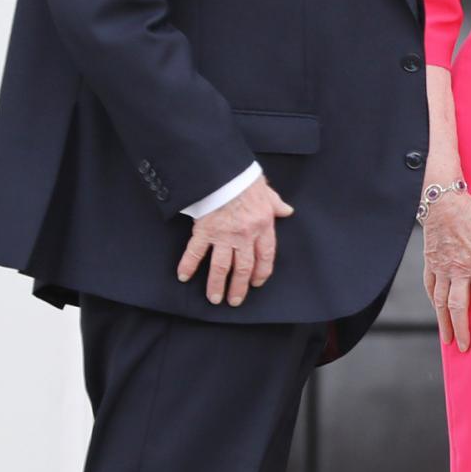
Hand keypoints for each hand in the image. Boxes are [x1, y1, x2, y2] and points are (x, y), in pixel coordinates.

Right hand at [176, 177, 292, 307]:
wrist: (223, 170)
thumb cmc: (244, 179)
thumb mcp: (267, 192)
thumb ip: (276, 204)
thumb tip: (287, 211)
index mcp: (263, 226)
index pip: (265, 257)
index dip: (261, 273)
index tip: (256, 284)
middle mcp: (244, 235)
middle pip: (242, 268)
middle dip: (238, 287)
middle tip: (234, 301)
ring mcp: (223, 234)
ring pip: (220, 266)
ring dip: (216, 285)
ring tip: (214, 299)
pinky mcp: (203, 230)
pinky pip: (195, 252)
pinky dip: (188, 266)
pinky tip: (183, 277)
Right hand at [418, 189, 470, 350]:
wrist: (441, 202)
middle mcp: (458, 270)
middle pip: (459, 306)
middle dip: (463, 329)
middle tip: (466, 348)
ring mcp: (442, 268)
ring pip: (441, 302)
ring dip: (445, 323)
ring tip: (449, 340)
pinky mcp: (430, 264)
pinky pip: (430, 288)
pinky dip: (434, 303)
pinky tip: (438, 314)